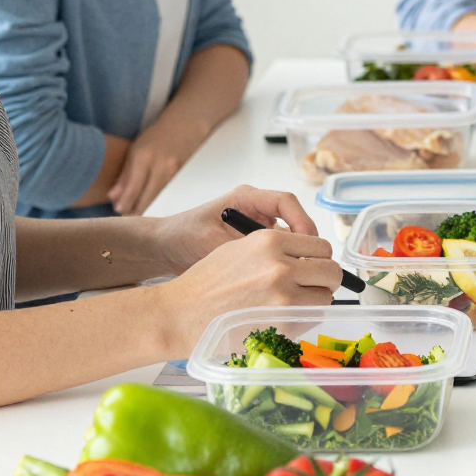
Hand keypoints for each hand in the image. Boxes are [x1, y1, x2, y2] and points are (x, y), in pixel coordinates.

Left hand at [107, 112, 206, 216]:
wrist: (186, 125)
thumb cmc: (156, 137)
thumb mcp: (136, 151)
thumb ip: (125, 175)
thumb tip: (112, 197)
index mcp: (144, 157)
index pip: (133, 188)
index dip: (126, 203)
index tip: (118, 211)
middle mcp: (162, 165)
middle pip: (149, 197)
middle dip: (137, 210)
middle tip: (127, 217)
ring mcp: (176, 171)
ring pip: (160, 197)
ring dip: (148, 206)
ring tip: (137, 212)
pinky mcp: (186, 175)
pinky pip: (169, 192)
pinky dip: (159, 199)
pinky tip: (152, 202)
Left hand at [150, 186, 321, 277]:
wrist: (164, 246)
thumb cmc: (182, 238)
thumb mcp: (212, 244)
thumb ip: (242, 251)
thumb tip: (275, 267)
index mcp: (246, 198)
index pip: (285, 202)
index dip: (301, 220)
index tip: (307, 242)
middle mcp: (255, 207)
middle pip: (293, 217)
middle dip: (305, 240)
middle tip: (311, 263)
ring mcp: (256, 222)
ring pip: (289, 234)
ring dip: (295, 252)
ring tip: (298, 273)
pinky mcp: (254, 238)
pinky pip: (279, 246)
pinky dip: (284, 260)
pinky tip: (283, 277)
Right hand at [156, 228, 340, 357]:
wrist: (180, 313)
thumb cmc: (207, 283)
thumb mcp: (241, 248)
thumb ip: (277, 249)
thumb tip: (308, 256)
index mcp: (270, 241)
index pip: (321, 246)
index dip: (320, 259)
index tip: (315, 267)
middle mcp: (280, 266)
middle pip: (330, 271)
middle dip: (325, 279)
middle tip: (314, 286)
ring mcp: (282, 296)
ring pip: (325, 296)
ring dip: (316, 300)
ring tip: (297, 303)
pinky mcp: (280, 323)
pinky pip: (311, 318)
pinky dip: (305, 318)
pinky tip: (285, 317)